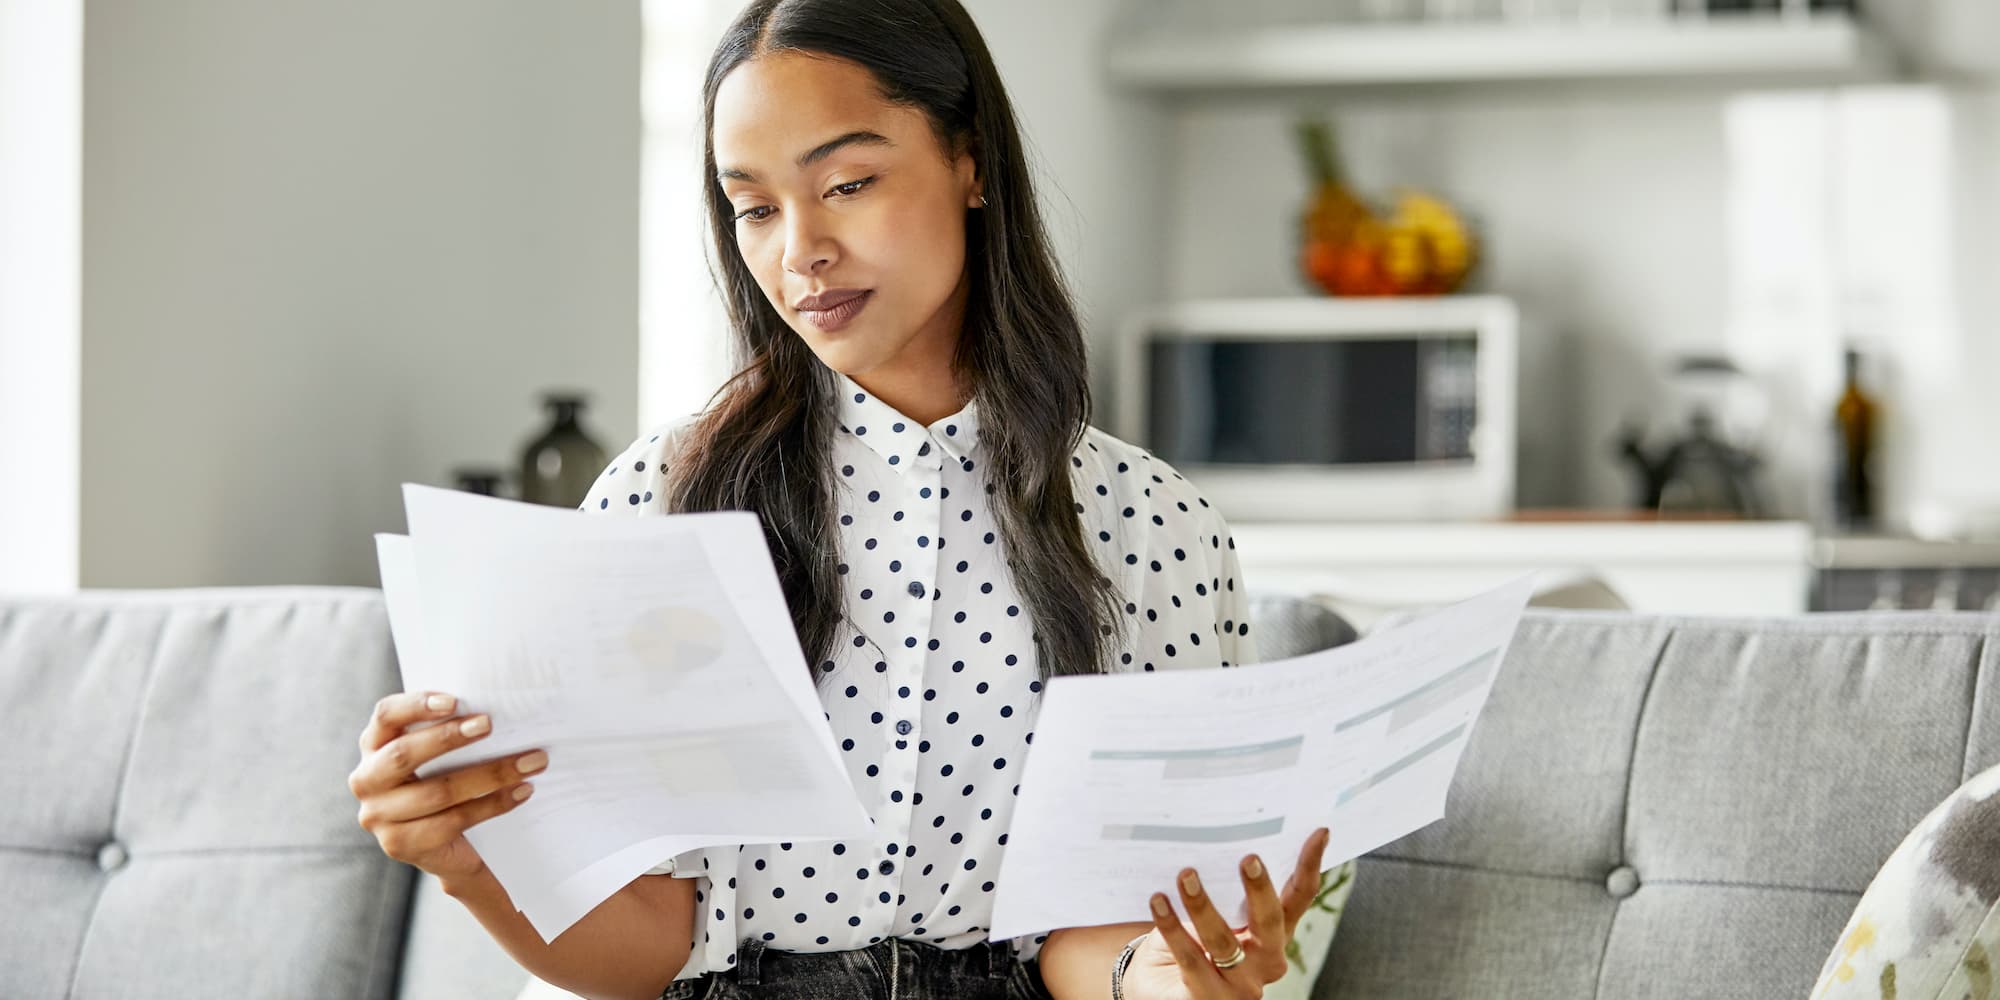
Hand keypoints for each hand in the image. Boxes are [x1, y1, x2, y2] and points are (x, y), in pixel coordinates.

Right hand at [346, 691, 547, 879]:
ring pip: (437, 792)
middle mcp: (367, 780)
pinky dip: (493, 803)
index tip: (454, 701)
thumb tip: (499, 703)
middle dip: (449, 738)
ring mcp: (378, 816)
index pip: (386, 716)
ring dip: (490, 774)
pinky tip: (522, 791)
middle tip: (489, 724)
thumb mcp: (441, 754)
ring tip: (530, 761)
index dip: (416, 706)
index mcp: (373, 745)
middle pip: (403, 755)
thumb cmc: (448, 781)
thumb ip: (451, 729)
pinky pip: (453, 821)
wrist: (449, 846)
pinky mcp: (400, 844)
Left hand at [1120, 826, 1331, 999]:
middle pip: (1270, 921)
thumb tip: (1212, 840)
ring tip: (1186, 875)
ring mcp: (1241, 985)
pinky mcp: (1210, 998)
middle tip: (1248, 858)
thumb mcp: (1213, 913)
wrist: (1160, 986)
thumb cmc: (1191, 940)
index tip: (1318, 832)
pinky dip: (1172, 927)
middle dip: (1260, 889)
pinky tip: (1158, 902)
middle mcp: (1267, 960)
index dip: (1309, 866)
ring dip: (1203, 905)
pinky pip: (1190, 958)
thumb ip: (1222, 888)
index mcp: (1275, 934)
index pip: (1298, 898)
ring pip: (1224, 941)